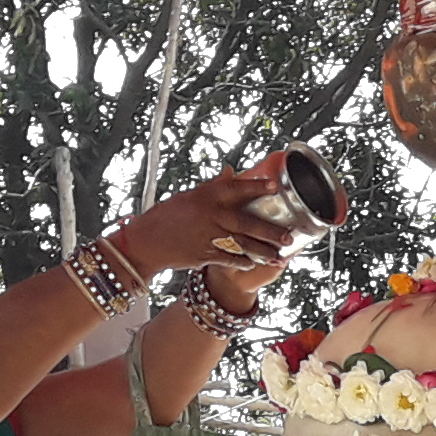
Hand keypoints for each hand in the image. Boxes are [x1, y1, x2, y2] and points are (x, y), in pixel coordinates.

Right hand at [113, 167, 299, 277]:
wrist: (146, 242)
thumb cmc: (167, 216)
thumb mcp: (189, 196)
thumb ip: (213, 187)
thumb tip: (230, 172)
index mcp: (206, 197)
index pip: (236, 189)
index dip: (256, 187)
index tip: (274, 186)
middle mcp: (210, 216)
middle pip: (246, 223)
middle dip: (270, 231)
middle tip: (289, 235)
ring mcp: (208, 237)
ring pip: (242, 245)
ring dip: (263, 251)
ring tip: (279, 256)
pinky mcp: (205, 255)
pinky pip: (230, 259)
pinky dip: (243, 261)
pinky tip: (254, 263)